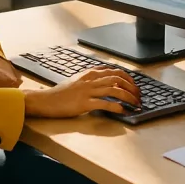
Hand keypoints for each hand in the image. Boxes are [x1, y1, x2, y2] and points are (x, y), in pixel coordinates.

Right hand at [23, 68, 140, 118]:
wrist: (45, 100)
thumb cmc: (61, 92)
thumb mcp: (78, 79)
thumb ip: (92, 78)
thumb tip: (107, 78)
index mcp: (90, 73)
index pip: (115, 72)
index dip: (128, 78)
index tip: (135, 86)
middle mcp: (90, 80)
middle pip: (118, 80)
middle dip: (132, 88)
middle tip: (139, 96)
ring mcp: (87, 91)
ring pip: (113, 90)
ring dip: (128, 97)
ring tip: (135, 104)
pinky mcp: (83, 103)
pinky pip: (103, 103)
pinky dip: (115, 107)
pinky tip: (122, 111)